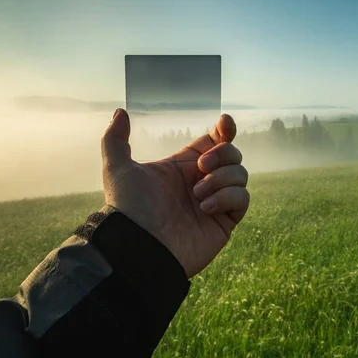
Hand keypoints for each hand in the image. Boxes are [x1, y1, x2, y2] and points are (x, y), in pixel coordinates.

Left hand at [100, 109, 249, 277]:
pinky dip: (228, 197)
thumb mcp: (117, 168)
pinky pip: (243, 199)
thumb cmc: (129, 207)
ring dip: (222, 178)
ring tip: (197, 195)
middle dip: (222, 154)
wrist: (140, 245)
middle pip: (232, 154)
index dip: (224, 131)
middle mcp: (202, 182)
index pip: (213, 142)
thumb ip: (115, 139)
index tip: (225, 124)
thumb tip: (120, 112)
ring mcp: (216, 202)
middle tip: (201, 167)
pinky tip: (205, 207)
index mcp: (182, 168)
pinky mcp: (225, 222)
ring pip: (241, 174)